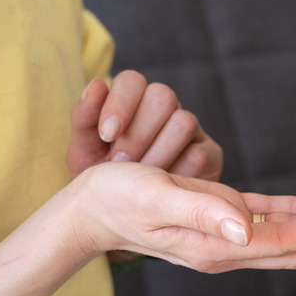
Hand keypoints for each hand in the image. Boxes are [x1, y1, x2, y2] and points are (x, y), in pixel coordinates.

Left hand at [67, 71, 222, 180]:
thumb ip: (84, 119)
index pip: (133, 81)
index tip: (107, 134)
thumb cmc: (104, 179)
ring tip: (140, 178)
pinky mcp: (210, 154)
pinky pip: (199, 154)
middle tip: (121, 162)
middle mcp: (167, 110)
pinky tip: (162, 188)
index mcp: (135, 101)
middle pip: (162, 96)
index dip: (120, 102)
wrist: (127, 214)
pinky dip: (177, 173)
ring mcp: (192, 131)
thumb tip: (96, 84)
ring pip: (183, 123)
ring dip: (157, 154)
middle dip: (138, 132)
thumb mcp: (85, 152)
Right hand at [72, 162, 295, 272]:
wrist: (90, 208)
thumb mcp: (153, 199)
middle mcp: (228, 246)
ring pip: (291, 239)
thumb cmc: (116, 200)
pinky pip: (270, 220)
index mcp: (217, 245)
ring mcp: (227, 236)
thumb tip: (245, 229)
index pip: (287, 244)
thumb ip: (200, 212)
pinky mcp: (222, 217)